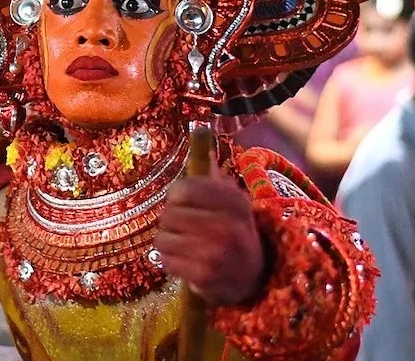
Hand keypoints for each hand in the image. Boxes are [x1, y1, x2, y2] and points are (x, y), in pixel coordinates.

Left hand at [157, 162, 264, 304]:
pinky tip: (183, 261)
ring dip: (168, 242)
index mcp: (234, 201)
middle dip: (170, 221)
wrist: (252, 276)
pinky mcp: (203, 276)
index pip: (182, 190)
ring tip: (184, 245)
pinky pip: (164, 261)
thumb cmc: (234, 231)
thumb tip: (202, 138)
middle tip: (184, 228)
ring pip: (162, 239)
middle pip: (167, 214)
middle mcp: (227, 226)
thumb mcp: (231, 202)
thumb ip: (213, 175)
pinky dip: (168, 261)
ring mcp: (215, 253)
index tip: (181, 201)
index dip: (175, 195)